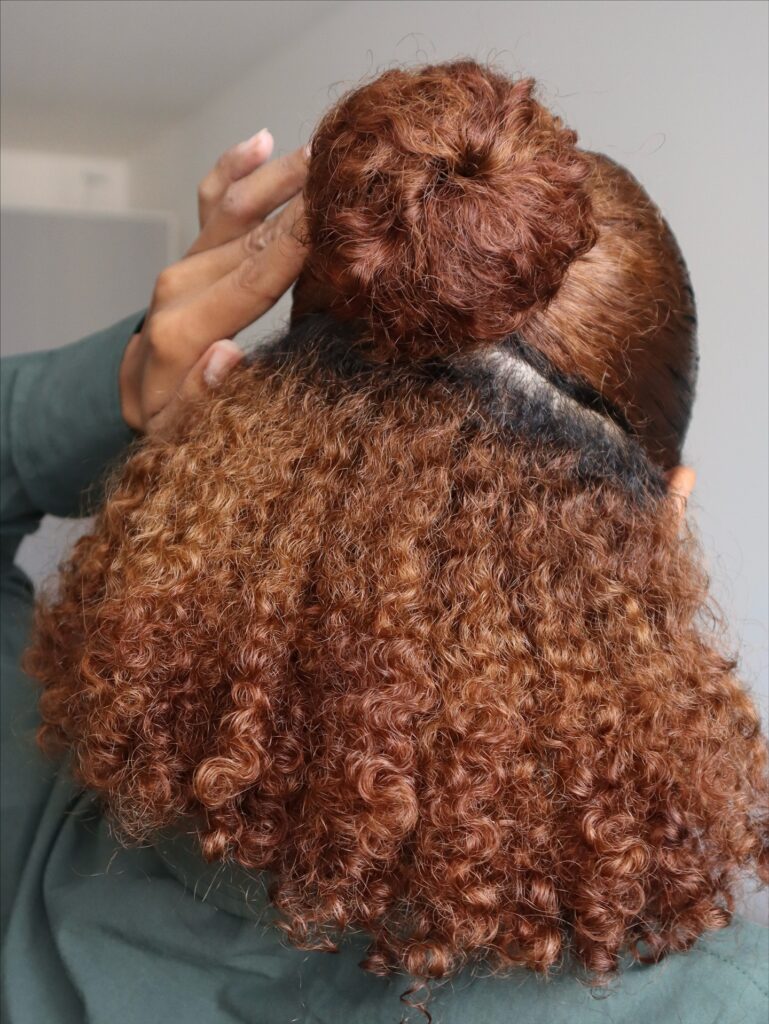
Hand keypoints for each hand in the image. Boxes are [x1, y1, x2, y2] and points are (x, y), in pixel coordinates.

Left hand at [119, 129, 307, 433]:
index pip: (251, 282)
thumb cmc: (166, 419)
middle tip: (348, 174)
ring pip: (234, 211)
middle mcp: (181, 287)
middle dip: (299, 204)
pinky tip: (260, 140)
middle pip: (252, 238)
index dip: (293, 247)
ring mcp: (185, 265)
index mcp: (183, 329)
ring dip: (278, 178)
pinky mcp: (190, 256)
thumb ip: (200, 396)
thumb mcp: (178, 431)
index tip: (330, 216)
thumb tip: (226, 354)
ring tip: (323, 151)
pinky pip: (211, 205)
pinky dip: (232, 168)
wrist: (137, 395)